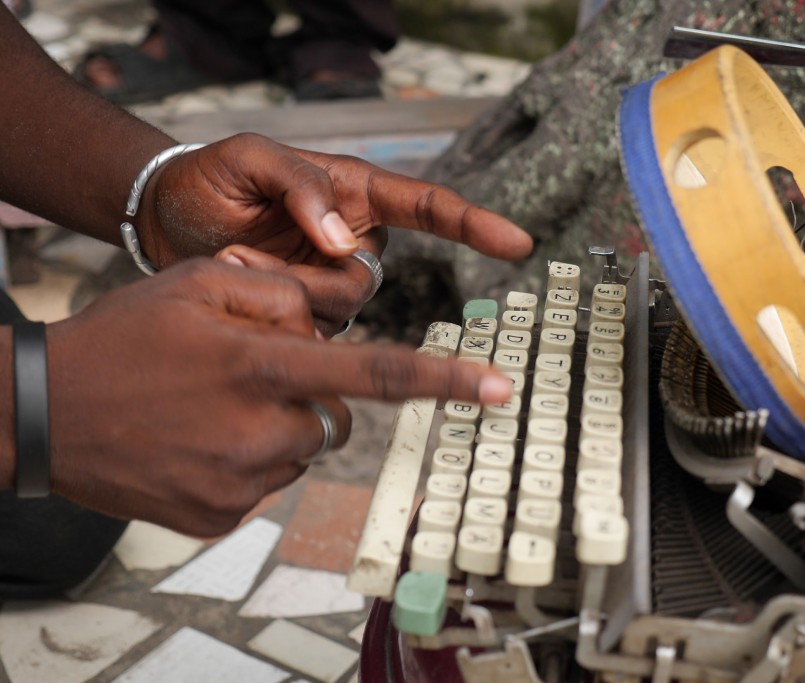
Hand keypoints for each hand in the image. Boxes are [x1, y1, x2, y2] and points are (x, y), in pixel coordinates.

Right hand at [45, 259, 511, 536]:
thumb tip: (330, 322)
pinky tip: (197, 441)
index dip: (445, 382)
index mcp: (264, 365)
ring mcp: (241, 483)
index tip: (500, 390)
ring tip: (210, 409)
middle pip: (333, 414)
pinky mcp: (222, 518)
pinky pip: (265, 483)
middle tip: (243, 376)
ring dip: (275, 427)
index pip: (376, 373)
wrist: (43, 413)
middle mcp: (262, 429)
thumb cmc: (122, 339)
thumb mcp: (197, 283)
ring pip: (300, 448)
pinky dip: (246, 461)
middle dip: (308, 394)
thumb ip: (280, 294)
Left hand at [134, 133, 533, 332]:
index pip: (429, 207)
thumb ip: (301, 187)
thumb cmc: (210, 177)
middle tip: (242, 253)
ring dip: (281, 293)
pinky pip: (306, 329)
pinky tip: (230, 280)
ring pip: (338, 311)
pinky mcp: (302, 312)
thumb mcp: (249, 159)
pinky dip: (267, 313)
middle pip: (369, 278)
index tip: (518, 243)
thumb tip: (343, 239)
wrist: (163, 218)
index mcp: (356, 193)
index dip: (475, 225)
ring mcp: (328, 279)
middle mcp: (353, 238)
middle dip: (309, 277)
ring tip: (230, 260)